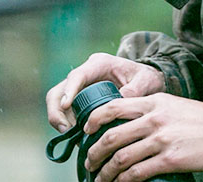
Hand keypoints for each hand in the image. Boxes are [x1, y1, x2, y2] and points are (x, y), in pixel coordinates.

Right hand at [45, 53, 164, 132]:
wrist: (146, 81)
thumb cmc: (145, 77)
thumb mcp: (145, 80)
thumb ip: (135, 90)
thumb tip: (119, 104)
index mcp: (99, 64)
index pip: (77, 75)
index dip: (69, 90)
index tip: (66, 105)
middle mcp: (85, 74)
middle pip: (59, 90)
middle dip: (57, 111)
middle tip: (65, 130)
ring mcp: (80, 88)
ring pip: (58, 103)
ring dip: (60, 120)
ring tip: (72, 137)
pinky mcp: (79, 101)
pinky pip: (65, 114)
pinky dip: (67, 126)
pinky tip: (78, 139)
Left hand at [84, 94, 202, 181]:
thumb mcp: (175, 105)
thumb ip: (153, 111)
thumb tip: (132, 125)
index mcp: (154, 101)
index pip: (114, 106)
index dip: (94, 119)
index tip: (86, 130)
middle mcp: (154, 118)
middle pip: (112, 135)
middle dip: (94, 151)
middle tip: (89, 162)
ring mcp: (161, 139)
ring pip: (121, 157)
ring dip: (106, 172)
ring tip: (100, 179)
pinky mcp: (170, 160)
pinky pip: (137, 173)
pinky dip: (123, 181)